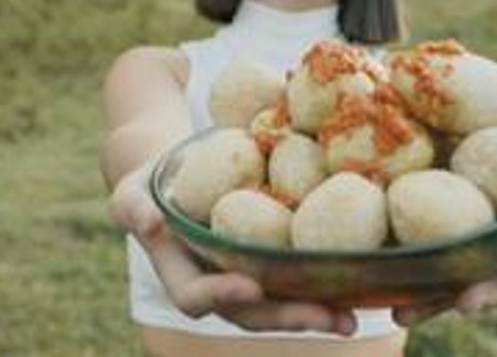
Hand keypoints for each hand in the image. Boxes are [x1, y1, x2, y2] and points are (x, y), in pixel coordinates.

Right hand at [109, 163, 358, 334]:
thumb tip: (148, 221)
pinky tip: (363, 288)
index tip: (250, 286)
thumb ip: (133, 206)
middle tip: (326, 318)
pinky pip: (301, 283)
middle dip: (289, 317)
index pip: (197, 297)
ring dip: (316, 315)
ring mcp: (249, 282)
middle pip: (252, 314)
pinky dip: (328, 289)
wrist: (181, 178)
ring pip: (283, 306)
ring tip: (351, 318)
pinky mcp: (275, 268)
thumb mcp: (134, 188)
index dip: (223, 296)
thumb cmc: (153, 181)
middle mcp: (219, 288)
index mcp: (181, 277)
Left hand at [393, 141, 496, 326]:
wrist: (447, 110)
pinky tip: (391, 306)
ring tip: (409, 313)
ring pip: (458, 290)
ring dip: (436, 305)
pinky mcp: (430, 249)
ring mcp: (467, 252)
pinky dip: (409, 296)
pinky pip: (422, 279)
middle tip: (465, 301)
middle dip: (485, 294)